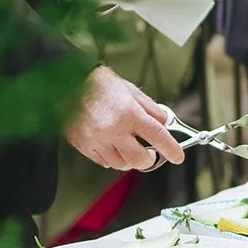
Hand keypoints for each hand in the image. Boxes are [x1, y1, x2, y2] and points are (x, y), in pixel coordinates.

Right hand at [64, 67, 186, 171]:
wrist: (69, 82)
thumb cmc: (101, 84)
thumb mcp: (132, 91)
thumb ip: (151, 110)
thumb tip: (164, 124)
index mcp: (129, 113)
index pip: (158, 137)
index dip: (171, 149)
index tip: (178, 156)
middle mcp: (113, 128)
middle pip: (139, 160)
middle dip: (149, 160)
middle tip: (150, 154)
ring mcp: (97, 139)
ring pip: (120, 164)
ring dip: (129, 160)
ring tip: (128, 147)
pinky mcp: (83, 145)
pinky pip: (103, 162)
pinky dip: (112, 158)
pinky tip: (112, 146)